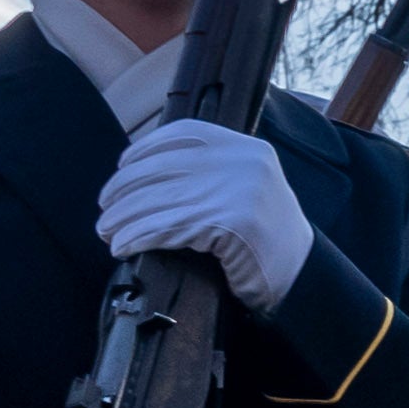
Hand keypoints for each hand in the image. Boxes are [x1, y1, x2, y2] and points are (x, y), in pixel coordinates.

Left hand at [94, 120, 315, 307]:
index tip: (121, 166)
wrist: (302, 274)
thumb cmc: (266, 236)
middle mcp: (242, 163)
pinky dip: (137, 237)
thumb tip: (145, 171)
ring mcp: (237, 191)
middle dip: (123, 190)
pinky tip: (124, 246)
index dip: (143, 149)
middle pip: (162, 168)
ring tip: (108, 231)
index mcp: (245, 147)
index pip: (182, 134)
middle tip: (106, 208)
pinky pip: (167, 228)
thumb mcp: (247, 187)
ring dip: (123, 218)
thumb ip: (210, 171)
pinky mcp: (230, 224)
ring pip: (158, 200)